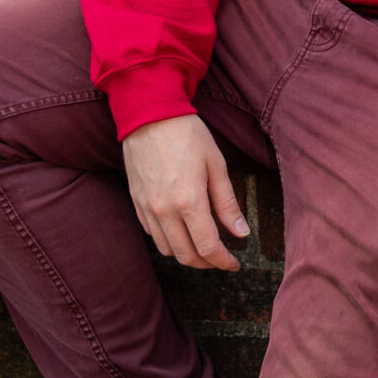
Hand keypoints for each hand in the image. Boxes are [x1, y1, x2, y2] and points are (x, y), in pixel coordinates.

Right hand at [124, 115, 248, 270]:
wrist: (148, 114)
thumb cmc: (188, 134)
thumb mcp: (216, 165)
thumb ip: (227, 203)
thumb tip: (241, 233)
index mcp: (189, 201)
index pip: (208, 247)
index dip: (224, 262)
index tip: (235, 264)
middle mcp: (164, 210)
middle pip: (186, 256)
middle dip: (207, 263)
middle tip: (222, 258)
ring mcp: (147, 208)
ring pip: (167, 249)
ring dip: (187, 254)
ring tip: (203, 246)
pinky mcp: (136, 202)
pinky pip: (152, 234)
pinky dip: (168, 241)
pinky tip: (181, 230)